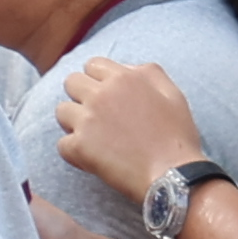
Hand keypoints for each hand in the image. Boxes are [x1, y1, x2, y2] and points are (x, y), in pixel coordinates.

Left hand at [54, 58, 202, 205]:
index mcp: (124, 78)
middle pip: (71, 82)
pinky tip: (92, 157)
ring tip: (91, 136)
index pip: (93, 64)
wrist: (172, 173)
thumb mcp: (172, 93)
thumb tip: (126, 69)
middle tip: (95, 115)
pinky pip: (62, 144)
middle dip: (80, 96)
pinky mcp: (79, 146)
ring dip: (73, 122)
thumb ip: (148, 73)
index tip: (105, 95)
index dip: (97, 79)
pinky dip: (74, 151)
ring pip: (61, 111)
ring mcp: (87, 120)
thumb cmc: (176, 136)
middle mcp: (101, 94)